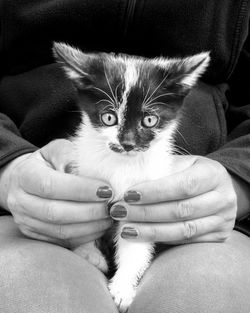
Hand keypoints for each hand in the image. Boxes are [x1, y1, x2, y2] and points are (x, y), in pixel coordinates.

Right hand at [0, 139, 112, 246]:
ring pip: (61, 231)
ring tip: (110, 216)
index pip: (50, 185)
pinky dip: (86, 236)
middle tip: (112, 206)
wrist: (26, 181)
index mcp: (24, 175)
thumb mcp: (57, 150)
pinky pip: (63, 242)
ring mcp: (26, 222)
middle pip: (55, 213)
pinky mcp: (36, 237)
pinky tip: (101, 226)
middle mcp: (20, 202)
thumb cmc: (48, 163)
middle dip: (89, 211)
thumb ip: (70, 156)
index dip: (80, 190)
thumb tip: (90, 172)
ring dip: (91, 226)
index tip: (106, 190)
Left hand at [110, 156, 236, 243]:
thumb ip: (159, 171)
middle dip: (146, 213)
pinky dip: (162, 240)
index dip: (154, 192)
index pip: (183, 185)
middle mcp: (223, 197)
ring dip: (150, 231)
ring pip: (183, 230)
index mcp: (213, 173)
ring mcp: (223, 220)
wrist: (216, 188)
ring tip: (125, 229)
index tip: (128, 195)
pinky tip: (143, 237)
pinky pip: (186, 242)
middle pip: (181, 210)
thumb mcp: (180, 164)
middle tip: (119, 212)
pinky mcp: (219, 237)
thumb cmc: (190, 172)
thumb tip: (126, 183)